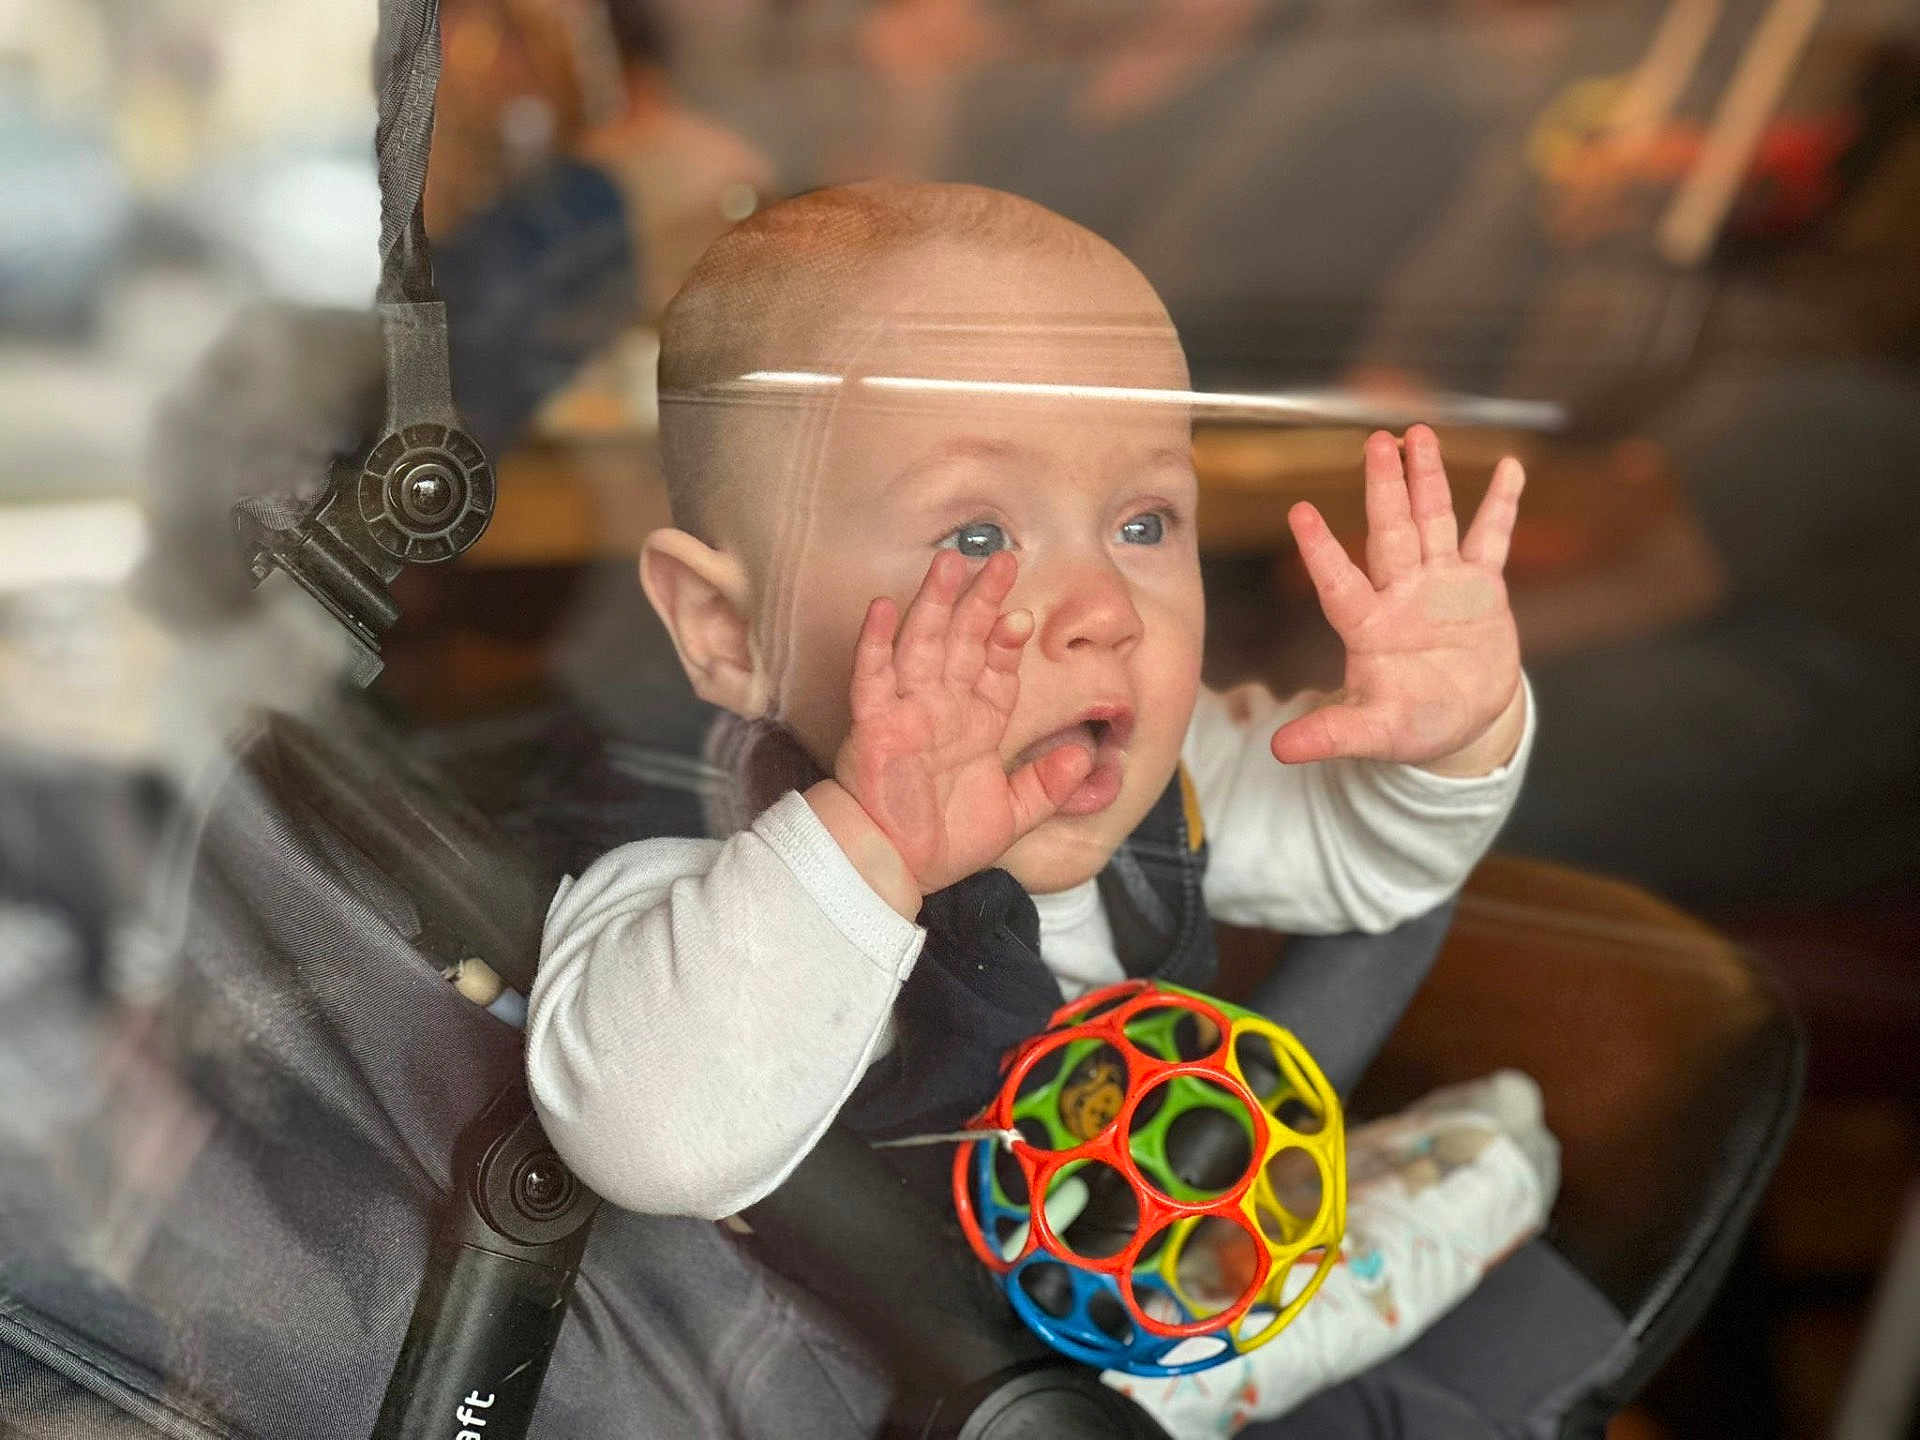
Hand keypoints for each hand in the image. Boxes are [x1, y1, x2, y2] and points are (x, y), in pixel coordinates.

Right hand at [821, 550, 1093, 905]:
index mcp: (977, 723)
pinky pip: (873, 676)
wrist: (893, 867)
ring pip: (922, 643)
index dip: (1008, 640)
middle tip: (1001, 560)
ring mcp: (907, 710)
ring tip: (949, 562)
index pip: (996, 668)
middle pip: (963, 640)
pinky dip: (876, 642)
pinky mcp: (873, 724)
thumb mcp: (1015, 815)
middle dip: (981, 600)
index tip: (1025, 616)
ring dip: (935, 603)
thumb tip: (1087, 755)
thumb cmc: (946, 842)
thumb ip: (1050, 785)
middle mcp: (943, 707)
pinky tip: (883, 606)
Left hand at [1273, 426, 1525, 775]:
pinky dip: (1500, 506)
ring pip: (1433, 523)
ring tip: (1418, 435)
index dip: (1322, 550)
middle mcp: (1401, 595)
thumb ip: (1333, 733)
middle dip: (1384, 487)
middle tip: (1375, 441)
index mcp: (1369, 627)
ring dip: (1427, 480)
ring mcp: (1441, 585)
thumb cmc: (1411, 723)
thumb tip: (1280, 750)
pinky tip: (1508, 467)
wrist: (1463, 721)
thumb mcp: (1374, 732)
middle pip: (1390, 533)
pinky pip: (1492, 539)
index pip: (1340, 582)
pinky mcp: (1481, 588)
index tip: (1299, 512)